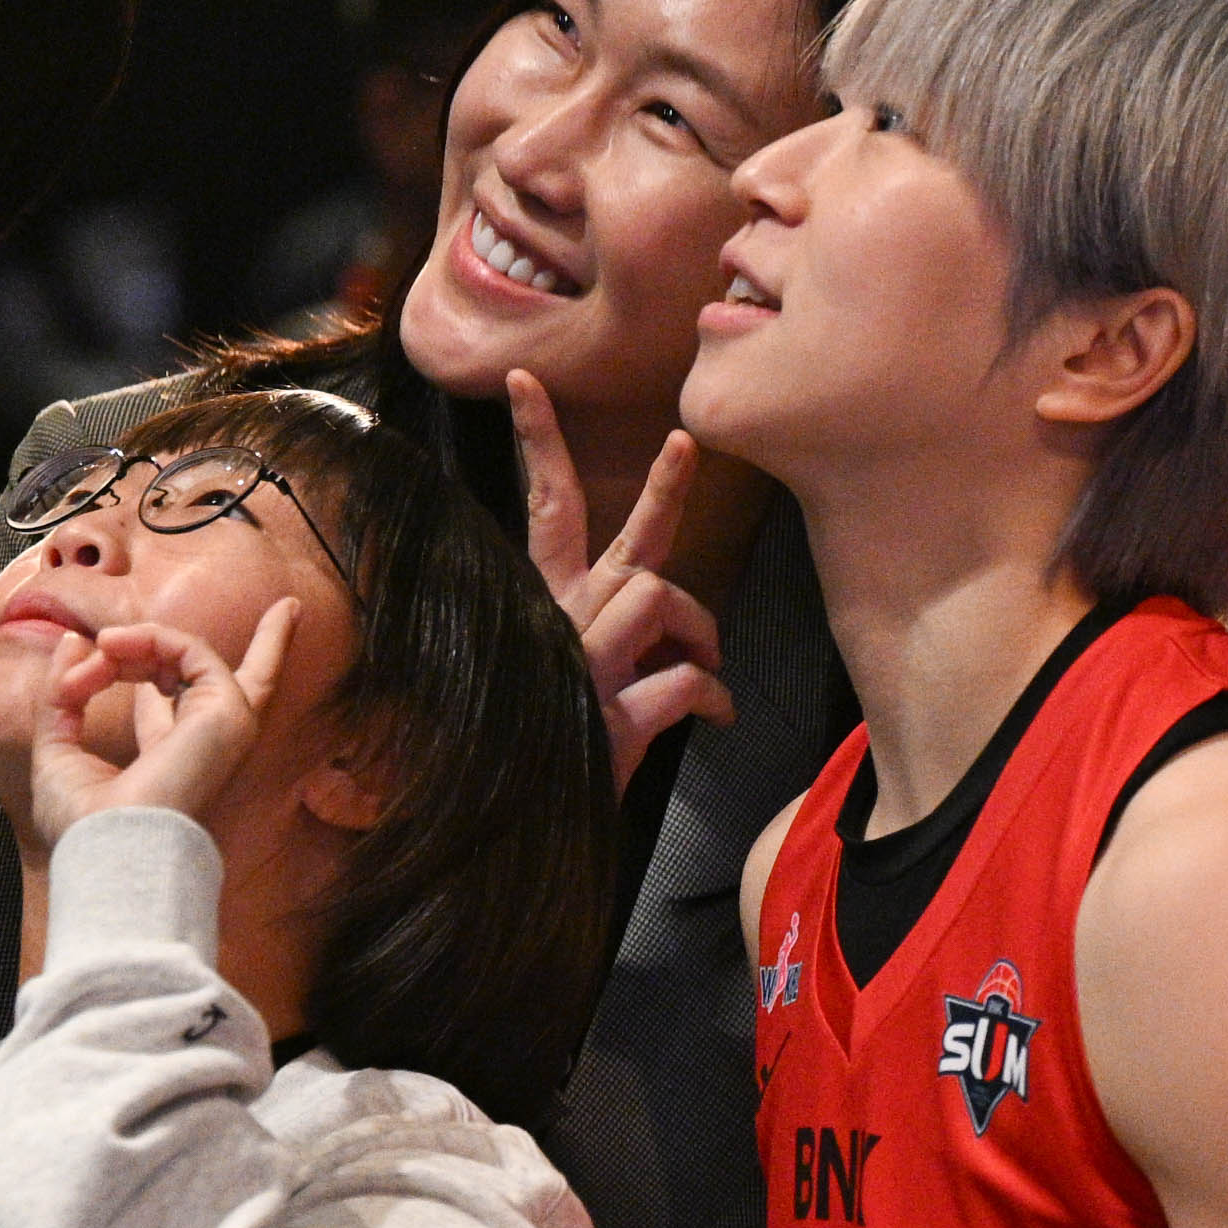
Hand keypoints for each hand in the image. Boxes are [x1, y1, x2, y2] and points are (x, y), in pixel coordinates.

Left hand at [16, 602, 301, 863]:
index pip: (176, 705)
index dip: (150, 668)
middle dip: (270, 645)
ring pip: (208, 657)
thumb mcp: (57, 747)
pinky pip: (190, 650)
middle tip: (290, 606)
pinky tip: (112, 649)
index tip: (102, 646)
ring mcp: (224, 728)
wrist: (109, 849)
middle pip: (251, 683)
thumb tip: (74, 643)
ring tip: (103, 644)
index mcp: (170, 759)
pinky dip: (147, 642)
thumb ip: (63, 693)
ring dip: (140, 640)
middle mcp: (206, 744)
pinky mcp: (228, 712)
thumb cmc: (82, 823)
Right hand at [502, 374, 727, 780]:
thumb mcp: (555, 692)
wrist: (512, 845)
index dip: (538, 443)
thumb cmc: (539, 757)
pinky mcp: (610, 716)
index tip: (527, 382)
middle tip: (687, 440)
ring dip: (699, 629)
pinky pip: (682, 682)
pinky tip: (715, 718)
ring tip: (709, 664)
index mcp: (543, 606)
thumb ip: (593, 656)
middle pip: (620, 538)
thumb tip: (671, 660)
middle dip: (662, 487)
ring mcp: (584, 665)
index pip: (544, 511)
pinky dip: (709, 696)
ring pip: (656, 594)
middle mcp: (561, 622)